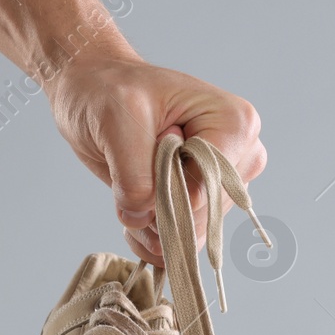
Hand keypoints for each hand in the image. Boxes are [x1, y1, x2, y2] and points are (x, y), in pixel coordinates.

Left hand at [46, 47, 266, 265]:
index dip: (169, 185)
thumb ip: (136, 174)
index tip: (140, 155)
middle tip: (128, 174)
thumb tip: (142, 219)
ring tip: (126, 189)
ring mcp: (221, 184)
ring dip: (151, 224)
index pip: (211, 184)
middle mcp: (239, 158)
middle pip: (205, 214)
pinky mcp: (201, 204)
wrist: (94, 93)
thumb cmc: (110, 91)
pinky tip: (132, 209)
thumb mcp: (117, 120)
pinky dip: (151, 236)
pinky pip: (184, 243)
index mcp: (236, 125)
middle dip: (159, 208)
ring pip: (193, 233)